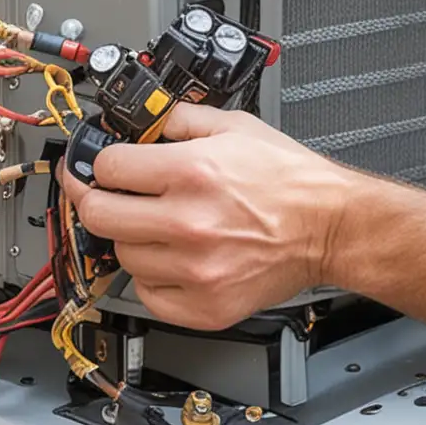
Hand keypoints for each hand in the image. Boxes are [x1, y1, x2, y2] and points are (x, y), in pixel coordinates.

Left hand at [57, 105, 358, 330]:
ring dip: (130, 237)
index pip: (107, 169)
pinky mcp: (204, 305)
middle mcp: (187, 223)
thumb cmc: (288, 179)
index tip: (99, 165)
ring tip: (156, 224)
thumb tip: (143, 124)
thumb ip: (180, 119)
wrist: (329, 226)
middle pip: (99, 216)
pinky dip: (151, 277)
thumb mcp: (234, 126)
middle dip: (96, 199)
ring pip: (122, 255)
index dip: (100, 162)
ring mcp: (194, 269)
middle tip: (104, 194)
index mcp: (191, 172)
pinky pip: (148, 294)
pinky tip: (169, 258)